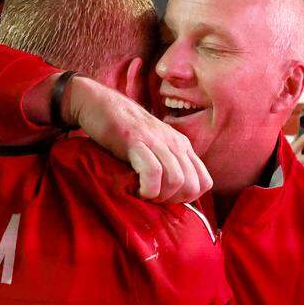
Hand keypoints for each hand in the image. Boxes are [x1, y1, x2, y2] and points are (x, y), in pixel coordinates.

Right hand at [65, 77, 211, 203]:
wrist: (99, 104)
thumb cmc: (123, 133)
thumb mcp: (154, 147)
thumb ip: (167, 164)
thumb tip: (172, 195)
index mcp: (182, 146)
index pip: (204, 182)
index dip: (188, 198)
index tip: (166, 199)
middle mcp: (174, 143)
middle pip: (192, 185)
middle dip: (173, 200)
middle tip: (153, 198)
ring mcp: (156, 141)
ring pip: (176, 180)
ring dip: (159, 196)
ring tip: (143, 194)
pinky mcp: (136, 141)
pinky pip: (153, 172)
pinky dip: (147, 188)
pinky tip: (137, 189)